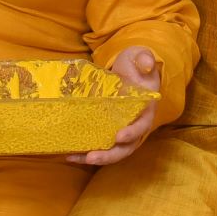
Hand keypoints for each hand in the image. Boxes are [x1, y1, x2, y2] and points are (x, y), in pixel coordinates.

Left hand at [66, 46, 162, 165]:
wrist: (129, 71)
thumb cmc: (135, 65)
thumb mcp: (140, 57)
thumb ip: (144, 58)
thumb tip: (147, 64)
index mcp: (145, 110)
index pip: (141, 125)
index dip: (132, 132)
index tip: (119, 136)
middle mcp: (135, 125)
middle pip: (126, 147)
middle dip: (109, 155)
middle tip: (92, 157)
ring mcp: (122, 131)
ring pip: (112, 152)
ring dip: (96, 158)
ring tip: (76, 158)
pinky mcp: (108, 131)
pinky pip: (99, 146)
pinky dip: (85, 153)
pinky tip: (69, 154)